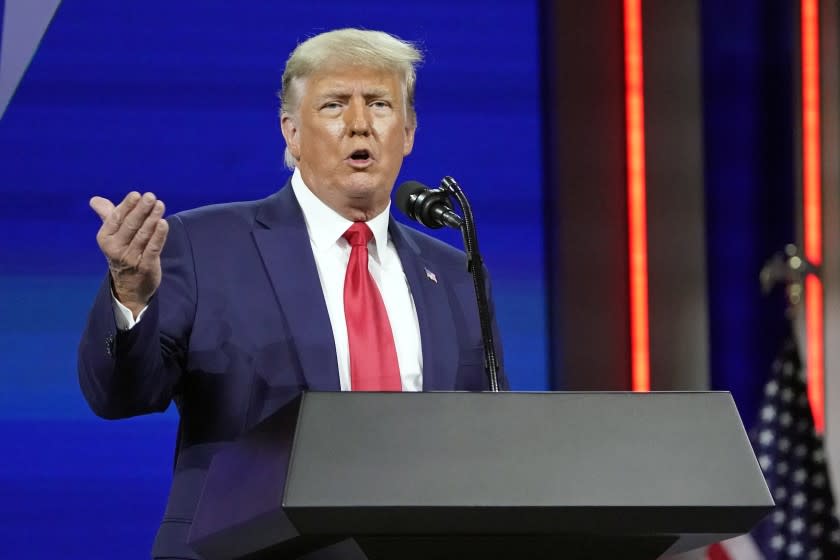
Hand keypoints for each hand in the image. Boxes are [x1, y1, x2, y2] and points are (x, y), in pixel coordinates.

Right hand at [90, 192, 168, 316]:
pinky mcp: (145, 266)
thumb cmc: (122, 252)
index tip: (137, 194)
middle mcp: (115, 248)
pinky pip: (153, 249)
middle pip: (130, 225)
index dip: (127, 206)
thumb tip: (94, 200)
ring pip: (143, 235)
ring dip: (152, 219)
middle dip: (141, 210)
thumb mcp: (112, 235)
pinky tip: (163, 223)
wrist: (129, 285)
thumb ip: (107, 216)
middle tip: (151, 196)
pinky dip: (159, 236)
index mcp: (105, 237)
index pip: (116, 218)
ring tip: (160, 205)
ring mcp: (130, 258)